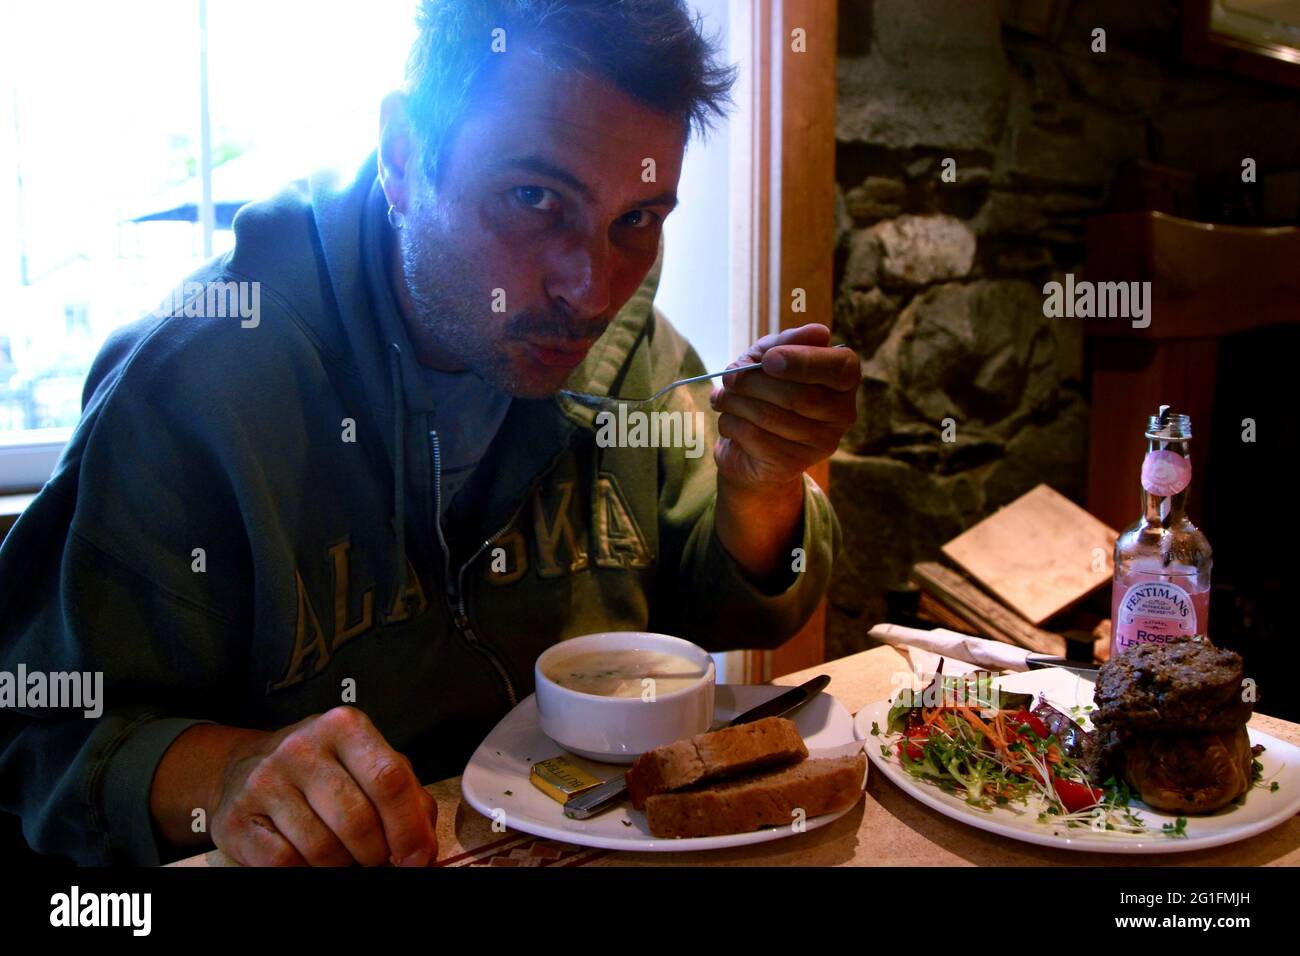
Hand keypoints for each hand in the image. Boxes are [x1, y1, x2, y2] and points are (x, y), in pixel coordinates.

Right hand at [209, 706, 437, 866]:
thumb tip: (423, 848)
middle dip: (375, 852)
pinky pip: (285, 863)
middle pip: (357, 820)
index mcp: (345, 727)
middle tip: (375, 856)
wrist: (247, 766)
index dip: (408, 828)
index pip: (389, 780)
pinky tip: (307, 854)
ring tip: (339, 850)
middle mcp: (302, 747)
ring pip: (322, 849)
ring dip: (340, 863)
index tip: (417, 858)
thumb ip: (407, 797)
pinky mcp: (238, 816)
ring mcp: (265, 780)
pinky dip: (305, 869)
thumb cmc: (325, 768)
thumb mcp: (370, 764)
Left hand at [709, 323, 858, 493]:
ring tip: (722, 397)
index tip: (768, 359)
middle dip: (754, 382)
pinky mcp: (792, 464)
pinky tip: (728, 420)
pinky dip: (731, 423)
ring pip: (772, 417)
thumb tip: (819, 332)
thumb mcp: (771, 357)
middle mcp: (841, 415)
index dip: (803, 361)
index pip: (841, 369)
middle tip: (730, 376)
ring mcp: (820, 444)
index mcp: (843, 381)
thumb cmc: (765, 391)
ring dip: (736, 401)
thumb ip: (788, 342)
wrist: (749, 445)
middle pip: (800, 396)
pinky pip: (755, 438)